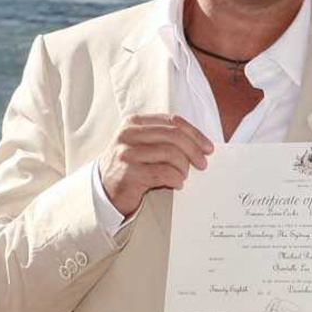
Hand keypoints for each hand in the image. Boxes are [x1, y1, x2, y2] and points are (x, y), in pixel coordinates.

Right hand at [98, 114, 214, 218]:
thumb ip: (163, 138)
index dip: (194, 133)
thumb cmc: (129, 167)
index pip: (172, 121)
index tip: (208, 147)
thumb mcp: (141, 144)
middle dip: (194, 150)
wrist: (103, 191)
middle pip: (174, 136)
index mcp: (134, 122)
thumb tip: (198, 143)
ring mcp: (127, 154)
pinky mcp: (129, 174)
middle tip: (203, 163)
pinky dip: (176, 179)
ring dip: (184, 167)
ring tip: (184, 175)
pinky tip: (176, 183)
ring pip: (171, 154)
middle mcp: (128, 134)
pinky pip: (164, 173)